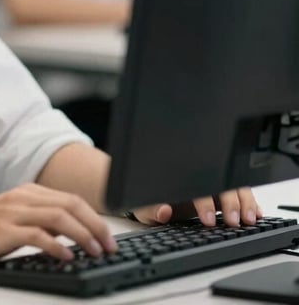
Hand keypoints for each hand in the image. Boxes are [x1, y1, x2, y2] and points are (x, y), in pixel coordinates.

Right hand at [0, 182, 117, 268]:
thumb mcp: (12, 220)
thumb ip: (38, 223)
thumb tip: (71, 237)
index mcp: (26, 193)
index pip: (70, 199)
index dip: (94, 218)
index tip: (109, 238)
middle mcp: (21, 198)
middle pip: (70, 205)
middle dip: (96, 226)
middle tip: (110, 246)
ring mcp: (11, 213)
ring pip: (58, 216)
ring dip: (83, 235)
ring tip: (95, 252)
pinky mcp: (1, 231)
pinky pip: (36, 235)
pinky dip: (56, 246)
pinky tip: (66, 257)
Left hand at [130, 187, 261, 226]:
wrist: (152, 199)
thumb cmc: (148, 201)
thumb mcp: (143, 207)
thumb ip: (151, 209)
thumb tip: (163, 210)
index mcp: (180, 177)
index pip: (197, 185)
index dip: (205, 203)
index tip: (208, 220)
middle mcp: (199, 178)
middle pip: (221, 182)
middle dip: (231, 201)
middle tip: (235, 222)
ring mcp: (212, 184)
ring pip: (234, 185)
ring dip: (245, 201)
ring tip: (249, 219)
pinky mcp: (222, 194)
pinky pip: (240, 193)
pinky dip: (250, 202)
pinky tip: (256, 213)